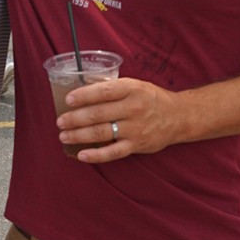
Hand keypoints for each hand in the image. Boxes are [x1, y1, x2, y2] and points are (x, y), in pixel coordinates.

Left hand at [57, 77, 180, 162]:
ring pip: (101, 133)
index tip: (68, 100)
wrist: (179, 116)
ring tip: (64, 136)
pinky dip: (96, 155)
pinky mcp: (136, 145)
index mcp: (131, 89)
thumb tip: (82, 89)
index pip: (102, 91)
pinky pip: (113, 152)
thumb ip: (113, 88)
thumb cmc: (151, 98)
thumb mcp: (136, 85)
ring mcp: (135, 128)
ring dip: (79, 135)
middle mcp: (133, 108)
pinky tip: (82, 155)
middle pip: (98, 114)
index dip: (83, 96)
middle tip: (60, 121)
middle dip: (75, 118)